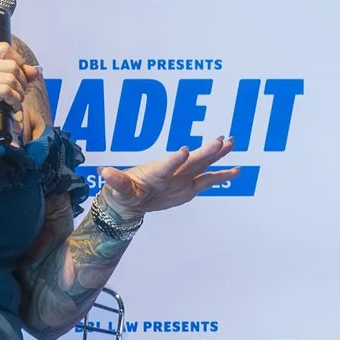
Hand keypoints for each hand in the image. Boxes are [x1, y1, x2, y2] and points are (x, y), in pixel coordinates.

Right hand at [0, 42, 36, 138]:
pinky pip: (5, 91)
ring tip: (16, 101)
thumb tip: (36, 70)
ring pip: (9, 78)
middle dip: (22, 80)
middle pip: (9, 64)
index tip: (20, 77)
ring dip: (19, 92)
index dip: (18, 62)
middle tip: (20, 93)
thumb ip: (14, 74)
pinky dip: (15, 99)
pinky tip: (13, 105)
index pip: (3, 48)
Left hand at [98, 136, 239, 216]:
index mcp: (156, 173)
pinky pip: (208, 180)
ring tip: (230, 143)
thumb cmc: (124, 192)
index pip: (166, 165)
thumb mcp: (118, 189)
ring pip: (203, 165)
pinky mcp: (189, 187)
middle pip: (191, 161)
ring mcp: (182, 178)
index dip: (175, 159)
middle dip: (205, 151)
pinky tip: (236, 170)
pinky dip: (222, 176)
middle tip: (219, 140)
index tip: (185, 150)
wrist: (132, 199)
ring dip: (216, 154)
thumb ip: (115, 180)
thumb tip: (103, 172)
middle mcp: (172, 172)